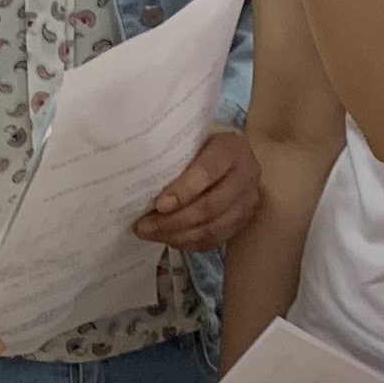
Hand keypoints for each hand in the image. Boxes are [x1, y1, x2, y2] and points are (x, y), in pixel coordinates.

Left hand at [136, 127, 261, 250]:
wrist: (225, 154)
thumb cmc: (198, 143)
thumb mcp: (188, 138)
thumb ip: (171, 153)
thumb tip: (135, 171)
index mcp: (232, 147)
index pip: (208, 171)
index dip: (183, 191)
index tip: (158, 205)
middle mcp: (247, 174)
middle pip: (210, 206)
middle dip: (173, 221)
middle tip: (143, 226)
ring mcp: (248, 201)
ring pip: (212, 228)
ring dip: (177, 236)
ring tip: (149, 234)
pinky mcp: (243, 221)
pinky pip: (215, 240)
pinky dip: (188, 243)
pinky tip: (167, 238)